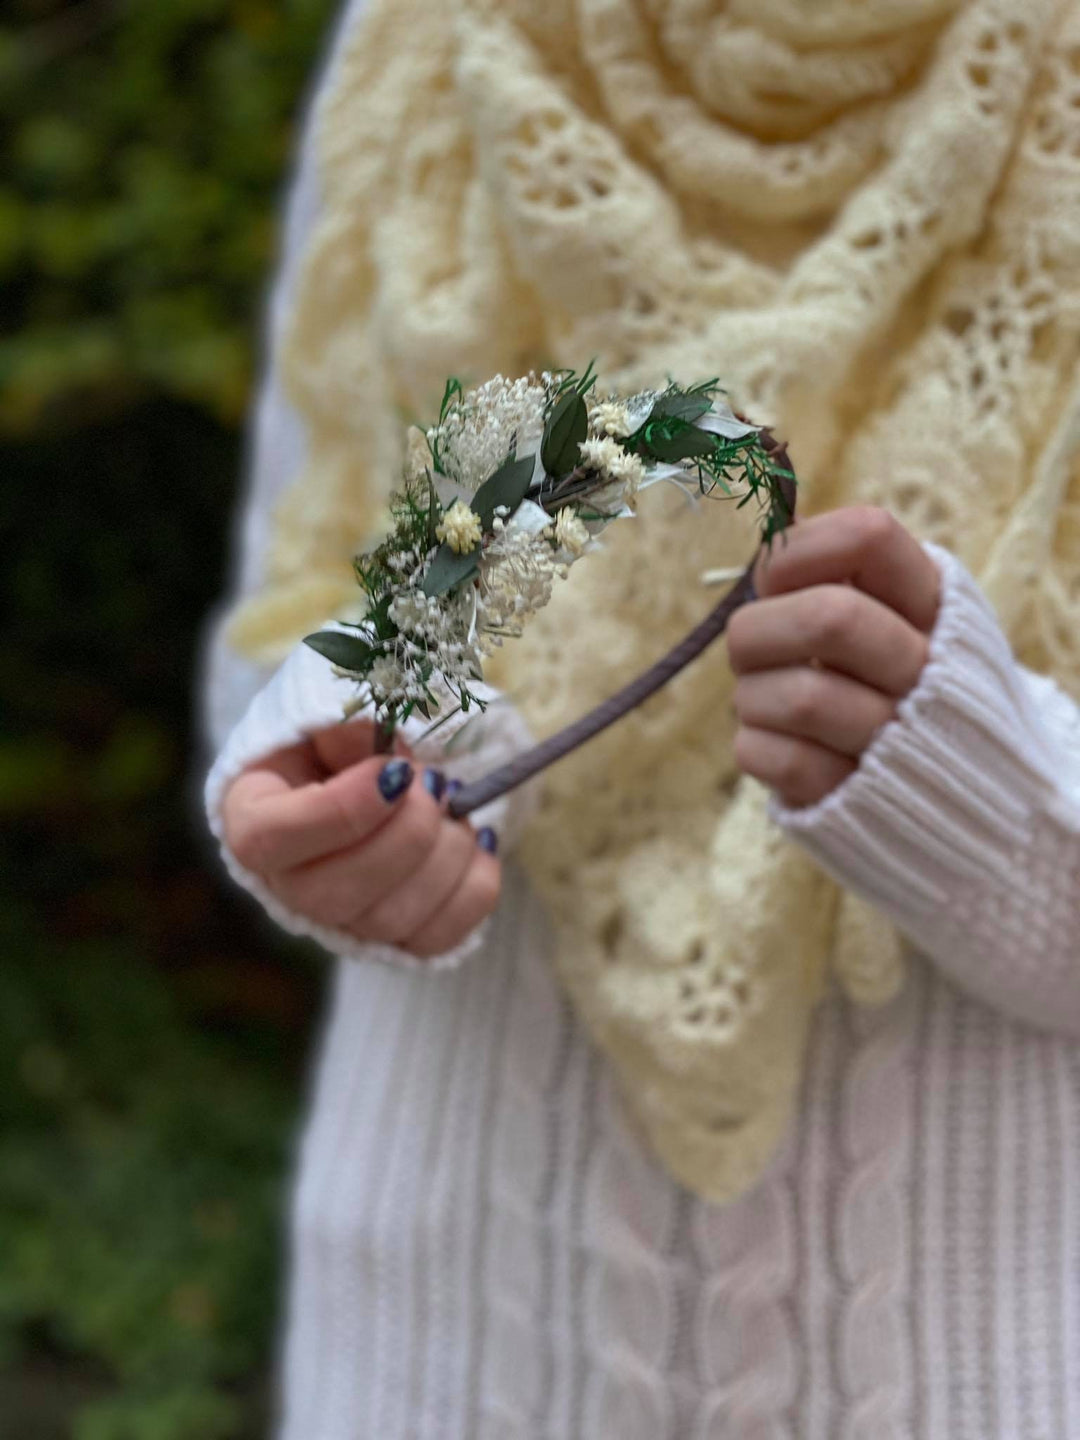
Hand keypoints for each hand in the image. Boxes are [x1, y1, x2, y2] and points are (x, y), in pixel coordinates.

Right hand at [221, 722, 500, 957]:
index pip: (269, 839)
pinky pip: (437, 938)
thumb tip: (386, 751)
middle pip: (332, 894)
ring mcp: (339, 921)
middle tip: (436, 783)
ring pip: (388, 921)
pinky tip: (478, 839)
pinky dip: (473, 889)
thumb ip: (349, 724)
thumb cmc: (341, 736)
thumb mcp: (332, 708)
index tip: (396, 771)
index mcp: (251, 819)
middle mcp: (285, 885)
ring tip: (457, 805)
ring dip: (445, 856)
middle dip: (406, 834)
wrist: (367, 769)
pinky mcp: (394, 938)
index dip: (342, 811)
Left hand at [728, 506, 940, 807]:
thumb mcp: (896, 618)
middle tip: (750, 647)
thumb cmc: (897, 686)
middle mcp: (927, 670)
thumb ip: (840, 574)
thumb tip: (775, 534)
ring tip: (766, 701)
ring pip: (797, 698)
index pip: (867, 537)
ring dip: (752, 696)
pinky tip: (778, 744)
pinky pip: (778, 759)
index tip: (777, 579)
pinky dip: (758, 747)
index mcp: (935, 606)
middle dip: (759, 629)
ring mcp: (897, 741)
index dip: (799, 550)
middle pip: (829, 619)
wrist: (964, 797)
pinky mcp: (855, 799)